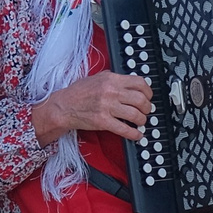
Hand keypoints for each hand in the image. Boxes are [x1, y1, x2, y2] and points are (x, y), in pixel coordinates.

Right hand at [34, 71, 151, 141]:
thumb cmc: (78, 93)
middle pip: (141, 99)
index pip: (139, 82)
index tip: (148, 96)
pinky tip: (137, 135)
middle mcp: (110, 91)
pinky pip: (124, 129)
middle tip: (146, 111)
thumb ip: (112, 78)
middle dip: (147, 108)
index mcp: (111, 79)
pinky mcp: (103, 121)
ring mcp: (107, 107)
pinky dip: (134, 134)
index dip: (148, 91)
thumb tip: (128, 81)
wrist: (63, 106)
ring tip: (140, 122)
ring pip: (135, 115)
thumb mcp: (96, 78)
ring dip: (142, 120)